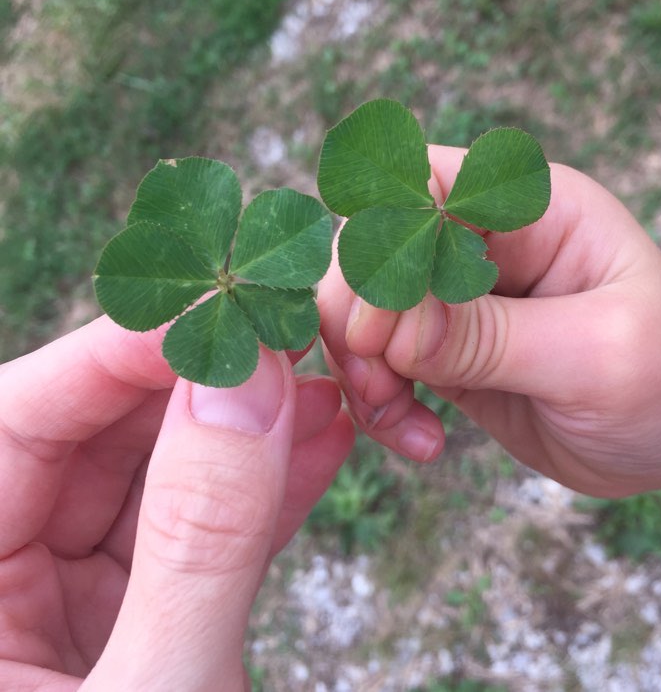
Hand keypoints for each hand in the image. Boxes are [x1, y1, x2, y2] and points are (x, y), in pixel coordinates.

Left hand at [0, 317, 353, 690]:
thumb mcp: (160, 691)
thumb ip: (201, 541)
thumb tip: (248, 388)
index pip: (16, 422)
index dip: (114, 355)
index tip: (217, 313)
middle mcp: (6, 583)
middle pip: (98, 437)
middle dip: (200, 382)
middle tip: (283, 336)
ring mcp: (78, 606)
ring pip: (164, 479)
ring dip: (249, 429)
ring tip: (320, 381)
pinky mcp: (150, 626)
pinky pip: (207, 537)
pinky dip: (268, 494)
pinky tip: (322, 443)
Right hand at [318, 146, 660, 498]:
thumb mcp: (595, 355)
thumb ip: (489, 337)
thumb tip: (388, 330)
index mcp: (530, 209)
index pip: (420, 194)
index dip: (380, 253)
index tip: (375, 334)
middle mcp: (485, 244)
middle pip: (374, 254)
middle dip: (359, 324)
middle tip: (380, 389)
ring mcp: (460, 300)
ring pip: (365, 314)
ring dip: (364, 371)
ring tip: (403, 425)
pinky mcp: (446, 351)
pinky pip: (382, 365)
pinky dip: (381, 404)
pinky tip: (420, 440)